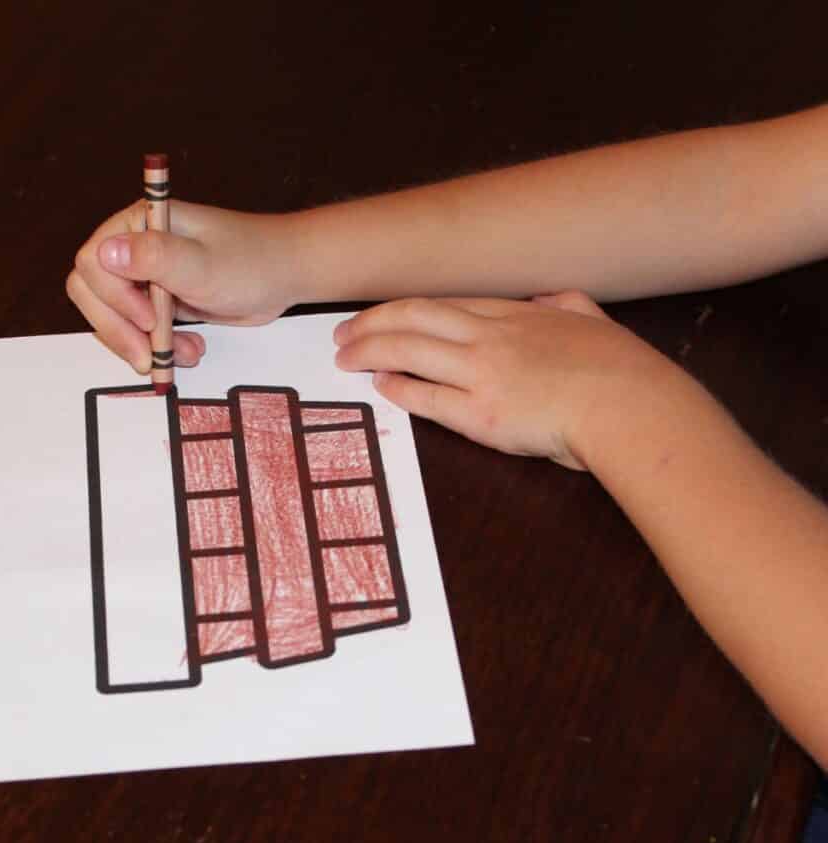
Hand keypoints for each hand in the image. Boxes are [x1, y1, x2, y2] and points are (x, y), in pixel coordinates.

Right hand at [67, 200, 295, 373]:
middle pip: (94, 295)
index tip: (149, 318)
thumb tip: (105, 252)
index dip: (114, 297)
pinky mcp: (160, 301)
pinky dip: (161, 348)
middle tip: (149, 358)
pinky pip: (141, 332)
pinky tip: (191, 351)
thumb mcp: (202, 264)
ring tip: (184, 354)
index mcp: (137, 224)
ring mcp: (146, 276)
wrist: (285, 276)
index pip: (92, 264)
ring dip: (144, 344)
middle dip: (120, 331)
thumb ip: (155, 258)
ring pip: (116, 319)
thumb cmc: (250, 262)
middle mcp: (135, 247)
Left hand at [333, 290, 669, 470]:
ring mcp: (482, 372)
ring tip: (345, 357)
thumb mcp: (594, 321)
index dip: (407, 308)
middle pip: (414, 316)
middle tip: (343, 332)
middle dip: (372, 321)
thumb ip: (569, 306)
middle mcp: (491, 335)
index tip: (384, 314)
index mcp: (516, 314)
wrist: (630, 406)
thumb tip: (552, 298)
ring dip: (370, 350)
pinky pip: (425, 396)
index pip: (445, 303)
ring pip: (409, 349)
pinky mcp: (479, 413)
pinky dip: (397, 387)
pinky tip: (378, 384)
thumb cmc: (622, 371)